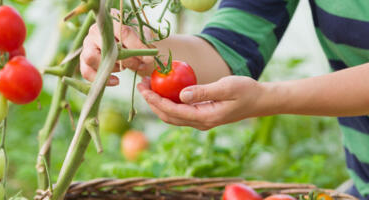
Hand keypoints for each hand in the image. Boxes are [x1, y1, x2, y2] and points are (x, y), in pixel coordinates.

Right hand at [80, 9, 154, 85]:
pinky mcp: (83, 59)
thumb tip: (147, 58)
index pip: (123, 32)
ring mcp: (87, 45)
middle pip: (105, 46)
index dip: (136, 46)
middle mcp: (95, 30)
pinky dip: (102, 79)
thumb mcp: (142, 37)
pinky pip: (86, 71)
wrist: (125, 44)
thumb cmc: (133, 39)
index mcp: (111, 20)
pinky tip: (115, 81)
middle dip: (125, 60)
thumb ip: (144, 45)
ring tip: (124, 68)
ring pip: (91, 58)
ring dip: (111, 67)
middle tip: (138, 65)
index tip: (148, 57)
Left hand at [137, 76, 270, 129]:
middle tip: (140, 85)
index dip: (155, 100)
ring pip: (171, 116)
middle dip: (151, 102)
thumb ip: (203, 91)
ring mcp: (200, 121)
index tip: (144, 88)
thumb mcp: (226, 87)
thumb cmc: (246, 91)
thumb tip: (181, 95)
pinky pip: (179, 112)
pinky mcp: (202, 116)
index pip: (172, 111)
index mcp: (205, 117)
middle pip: (167, 116)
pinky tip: (163, 89)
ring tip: (147, 86)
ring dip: (157, 103)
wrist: (260, 101)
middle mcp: (200, 123)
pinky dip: (167, 102)